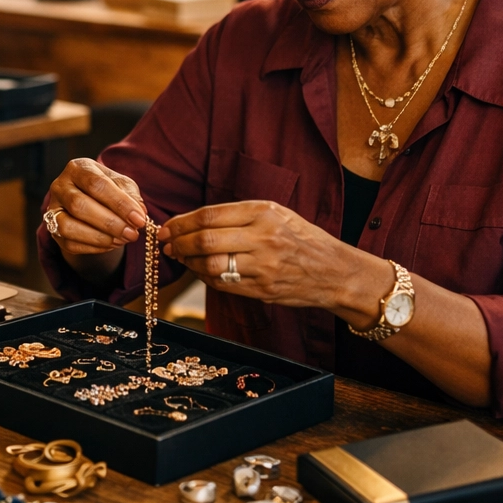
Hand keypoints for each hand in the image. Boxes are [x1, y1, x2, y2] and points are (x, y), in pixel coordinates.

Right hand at [44, 158, 148, 257]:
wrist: (89, 200)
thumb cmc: (108, 189)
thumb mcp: (122, 185)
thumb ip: (131, 197)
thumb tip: (138, 215)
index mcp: (78, 168)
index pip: (96, 184)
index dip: (119, 203)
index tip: (139, 219)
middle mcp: (59, 186)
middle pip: (79, 205)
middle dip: (109, 223)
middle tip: (132, 234)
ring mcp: (52, 209)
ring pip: (68, 226)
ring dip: (99, 237)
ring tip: (122, 240)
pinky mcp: (52, 229)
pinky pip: (69, 243)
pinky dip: (93, 247)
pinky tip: (111, 244)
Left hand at [160, 201, 375, 309]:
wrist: (335, 272)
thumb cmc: (300, 238)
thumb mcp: (275, 214)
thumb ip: (237, 215)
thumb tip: (191, 222)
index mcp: (264, 212)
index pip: (209, 215)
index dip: (181, 222)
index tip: (166, 227)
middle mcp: (264, 237)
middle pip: (205, 240)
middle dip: (178, 243)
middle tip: (167, 245)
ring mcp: (264, 266)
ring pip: (210, 264)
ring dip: (189, 262)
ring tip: (183, 258)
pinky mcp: (263, 290)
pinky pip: (222, 284)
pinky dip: (204, 277)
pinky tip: (200, 271)